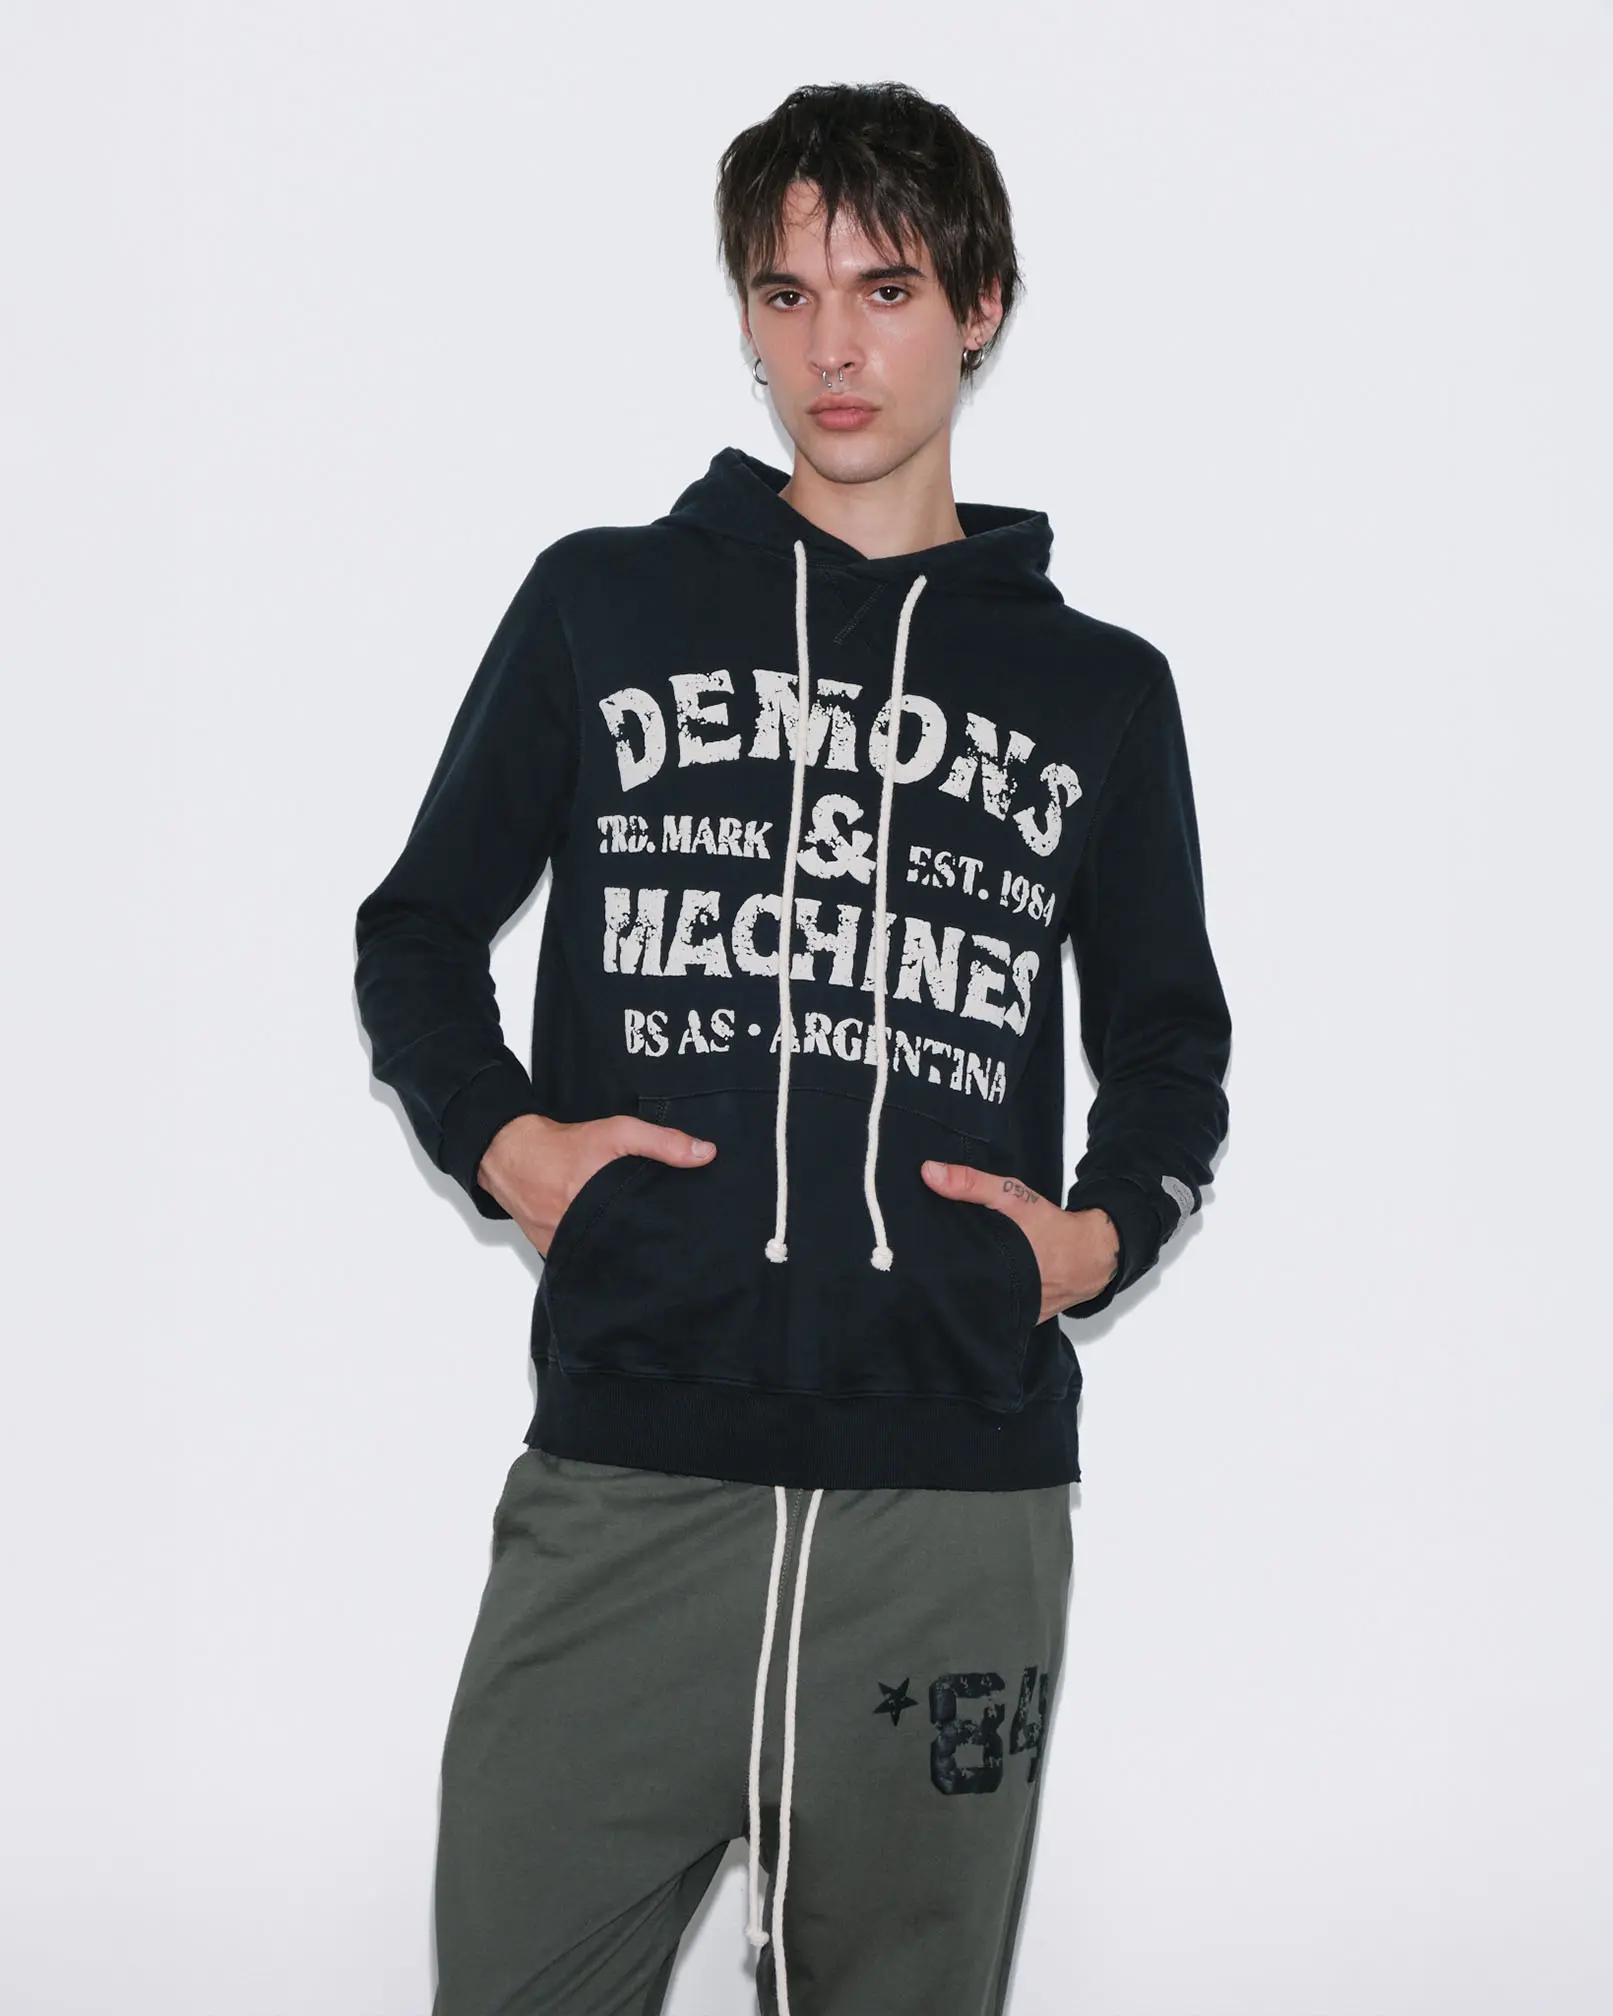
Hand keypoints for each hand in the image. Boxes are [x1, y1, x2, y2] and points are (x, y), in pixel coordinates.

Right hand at [477, 1112, 715, 1259]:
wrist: (512, 1155)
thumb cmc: (562, 1146)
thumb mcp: (617, 1133)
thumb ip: (662, 1142)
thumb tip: (705, 1154)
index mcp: (600, 1211)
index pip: (644, 1239)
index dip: (663, 1239)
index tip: (683, 1238)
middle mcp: (582, 1236)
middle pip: (626, 1252)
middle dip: (645, 1248)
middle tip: (667, 1242)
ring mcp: (566, 1249)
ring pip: (605, 1259)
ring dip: (620, 1251)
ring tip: (643, 1245)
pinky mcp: (554, 1254)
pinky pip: (583, 1258)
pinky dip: (597, 1250)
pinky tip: (611, 1241)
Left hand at [920, 1159, 1118, 1320]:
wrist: (1089, 1256)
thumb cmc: (1050, 1226)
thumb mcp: (1012, 1196)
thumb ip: (971, 1184)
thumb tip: (929, 1173)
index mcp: (989, 1268)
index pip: (942, 1274)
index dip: (923, 1265)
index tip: (905, 1252)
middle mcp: (995, 1297)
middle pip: (951, 1291)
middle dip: (935, 1277)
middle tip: (914, 1262)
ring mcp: (1006, 1313)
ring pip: (968, 1303)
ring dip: (955, 1290)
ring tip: (932, 1275)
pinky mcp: (1015, 1320)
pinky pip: (988, 1311)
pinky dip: (977, 1298)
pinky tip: (965, 1285)